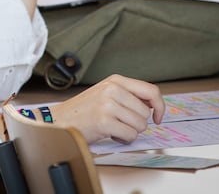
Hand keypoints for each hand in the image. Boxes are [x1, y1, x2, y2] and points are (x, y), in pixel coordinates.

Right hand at [49, 74, 165, 143]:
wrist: (58, 121)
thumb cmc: (83, 110)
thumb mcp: (106, 93)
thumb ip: (128, 95)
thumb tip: (153, 106)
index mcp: (115, 80)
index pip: (151, 90)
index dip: (160, 106)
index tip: (158, 116)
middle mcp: (113, 89)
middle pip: (146, 113)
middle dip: (136, 123)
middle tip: (120, 122)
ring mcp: (108, 105)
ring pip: (140, 125)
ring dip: (129, 131)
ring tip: (112, 127)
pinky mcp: (104, 121)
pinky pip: (130, 135)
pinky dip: (122, 139)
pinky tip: (109, 133)